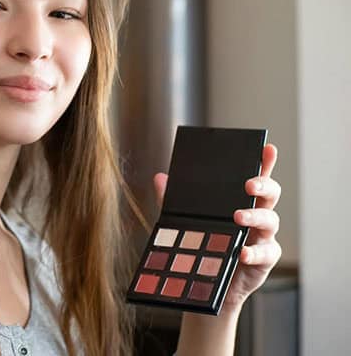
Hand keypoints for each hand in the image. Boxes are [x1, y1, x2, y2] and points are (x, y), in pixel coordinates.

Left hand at [153, 143, 281, 312]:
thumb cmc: (208, 244)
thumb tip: (160, 178)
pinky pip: (266, 252)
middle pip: (270, 194)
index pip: (256, 177)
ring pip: (271, 220)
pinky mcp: (265, 258)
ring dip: (255, 216)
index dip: (265, 162)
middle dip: (264, 184)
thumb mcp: (188, 220)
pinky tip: (243, 252)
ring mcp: (263, 236)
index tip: (267, 149)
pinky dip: (255, 251)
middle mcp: (257, 215)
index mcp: (241, 201)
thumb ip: (174, 200)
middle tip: (249, 184)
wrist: (213, 282)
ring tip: (238, 216)